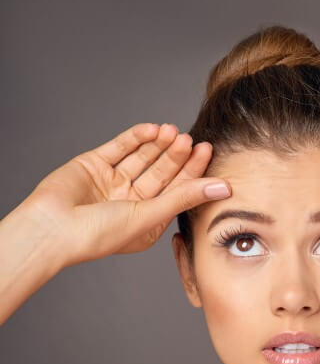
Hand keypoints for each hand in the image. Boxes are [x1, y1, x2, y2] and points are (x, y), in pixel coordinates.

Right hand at [20, 123, 230, 267]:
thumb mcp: (149, 215)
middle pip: (162, 171)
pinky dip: (136, 137)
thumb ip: (185, 198)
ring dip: (158, 143)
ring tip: (172, 131)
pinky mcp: (94, 165)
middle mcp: (132, 200)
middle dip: (176, 155)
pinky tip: (152, 129)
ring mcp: (112, 182)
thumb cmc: (98, 234)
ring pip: (142, 157)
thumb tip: (224, 187)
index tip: (206, 149)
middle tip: (188, 139)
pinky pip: (120, 147)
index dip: (192, 170)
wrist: (50, 228)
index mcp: (147, 218)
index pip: (177, 189)